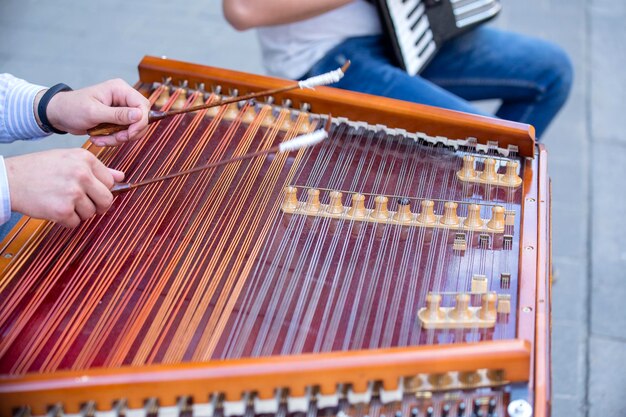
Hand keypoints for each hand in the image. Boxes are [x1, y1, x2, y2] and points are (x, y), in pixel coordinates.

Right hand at [5, 149, 123, 227]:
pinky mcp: (62, 210)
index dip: (101, 189)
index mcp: (85, 159)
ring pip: (91, 213)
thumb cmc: (39, 168)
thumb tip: (121, 177)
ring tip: (63, 202)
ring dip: (79, 213)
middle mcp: (82, 174)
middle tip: (83, 203)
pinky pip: (76, 223)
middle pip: (107, 200)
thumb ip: (98, 169)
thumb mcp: (69, 159)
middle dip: (97, 205)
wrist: (10, 180)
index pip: (110, 182)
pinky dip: (66, 220)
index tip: (90, 190)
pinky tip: (55, 208)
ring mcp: (73, 193)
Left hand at [44, 79, 150, 146]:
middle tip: (116, 139)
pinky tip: (99, 139)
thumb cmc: (72, 108)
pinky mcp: (117, 120)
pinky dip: (113, 139)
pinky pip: (124, 133)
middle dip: (130, 132)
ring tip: (101, 140)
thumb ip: (117, 115)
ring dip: (119, 138)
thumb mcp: (94, 112)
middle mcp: (123, 98)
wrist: (59, 115)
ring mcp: (121, 109)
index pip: (142, 105)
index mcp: (119, 89)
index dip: (141, 121)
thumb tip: (139, 115)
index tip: (130, 134)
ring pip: (133, 128)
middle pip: (141, 118)